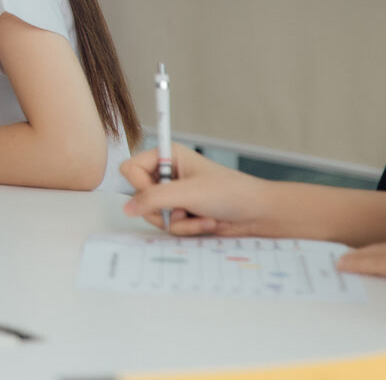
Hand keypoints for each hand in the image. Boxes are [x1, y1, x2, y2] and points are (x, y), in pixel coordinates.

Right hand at [121, 145, 277, 236]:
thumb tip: (127, 207)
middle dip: (163, 209)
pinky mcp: (181, 212)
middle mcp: (168, 173)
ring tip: (200, 216)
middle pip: (140, 196)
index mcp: (167, 156)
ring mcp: (174, 195)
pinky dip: (186, 228)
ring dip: (177, 222)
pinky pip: (168, 225)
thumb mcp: (188, 193)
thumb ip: (153, 199)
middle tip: (182, 209)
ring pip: (153, 214)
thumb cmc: (231, 193)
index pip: (131, 169)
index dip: (140, 186)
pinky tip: (205, 222)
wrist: (258, 214)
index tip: (160, 194)